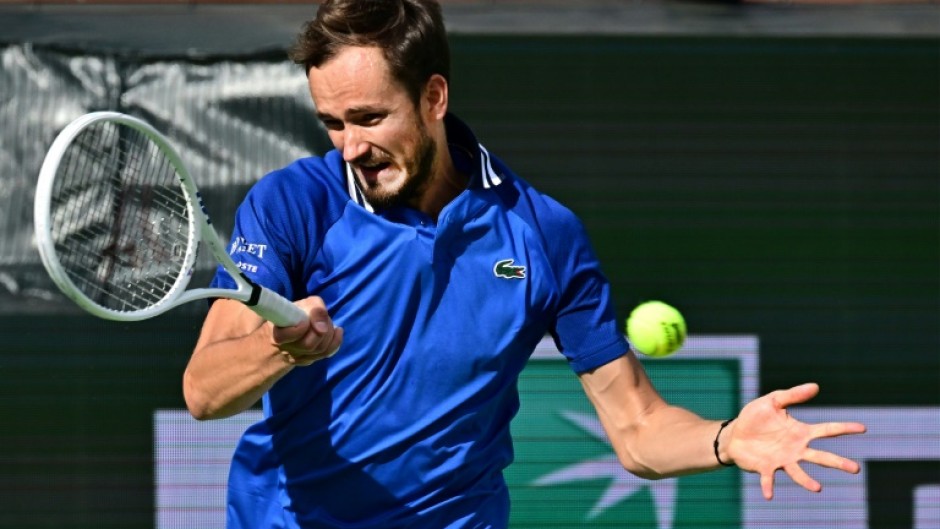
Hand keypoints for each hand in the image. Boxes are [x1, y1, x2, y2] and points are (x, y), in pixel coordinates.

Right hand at [270, 296, 342, 365]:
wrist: (288, 328)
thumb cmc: (294, 313)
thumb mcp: (302, 304)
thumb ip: (314, 309)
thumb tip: (322, 327)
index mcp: (276, 332)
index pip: (283, 337)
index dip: (299, 329)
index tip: (305, 321)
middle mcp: (284, 348)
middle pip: (308, 345)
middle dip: (322, 329)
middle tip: (322, 318)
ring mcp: (295, 357)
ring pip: (319, 350)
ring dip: (329, 333)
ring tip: (327, 322)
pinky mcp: (306, 360)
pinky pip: (325, 354)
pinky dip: (335, 341)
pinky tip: (337, 330)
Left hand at [725, 382, 865, 499]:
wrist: (735, 434)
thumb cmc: (755, 417)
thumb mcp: (773, 401)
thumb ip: (792, 395)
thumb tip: (815, 386)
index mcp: (800, 432)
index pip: (827, 430)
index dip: (844, 428)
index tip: (863, 428)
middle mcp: (795, 449)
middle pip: (821, 457)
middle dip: (838, 463)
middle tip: (856, 469)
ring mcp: (782, 460)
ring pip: (799, 472)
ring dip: (807, 481)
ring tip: (818, 488)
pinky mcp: (765, 468)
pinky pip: (768, 479)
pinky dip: (768, 486)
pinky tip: (769, 495)